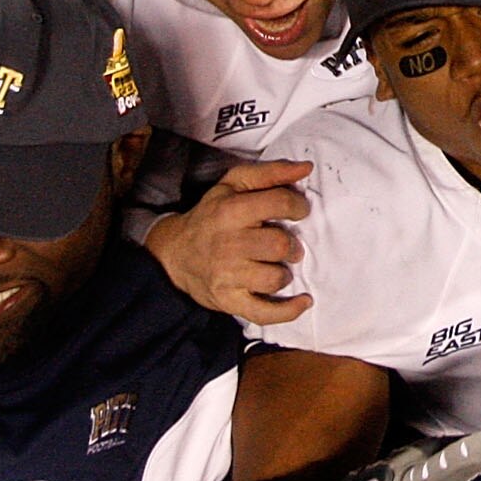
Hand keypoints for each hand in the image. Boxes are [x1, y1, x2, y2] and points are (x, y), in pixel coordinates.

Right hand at [145, 161, 309, 324]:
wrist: (175, 254)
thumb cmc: (211, 216)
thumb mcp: (232, 185)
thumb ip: (270, 173)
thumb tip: (305, 168)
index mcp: (230, 211)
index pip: (279, 204)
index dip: (298, 206)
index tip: (298, 212)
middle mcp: (228, 244)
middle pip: (280, 245)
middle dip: (291, 245)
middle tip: (285, 245)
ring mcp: (228, 276)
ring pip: (276, 277)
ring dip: (284, 273)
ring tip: (276, 266)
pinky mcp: (229, 301)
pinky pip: (265, 312)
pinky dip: (289, 310)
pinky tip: (302, 301)